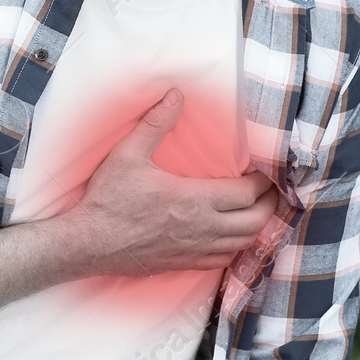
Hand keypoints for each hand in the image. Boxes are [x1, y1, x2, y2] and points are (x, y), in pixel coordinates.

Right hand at [61, 88, 279, 278]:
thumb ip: (156, 123)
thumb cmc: (109, 200)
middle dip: (269, 205)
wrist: (88, 244)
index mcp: (194, 200)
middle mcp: (202, 228)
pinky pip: (224, 260)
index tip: (263, 170)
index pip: (247, 193)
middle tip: (270, 190)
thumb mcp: (129, 154)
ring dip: (257, 227)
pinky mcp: (186, 265)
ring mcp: (195, 250)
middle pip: (255, 221)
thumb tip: (176, 95)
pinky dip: (237, 247)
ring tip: (258, 211)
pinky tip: (233, 237)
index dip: (263, 182)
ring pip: (243, 243)